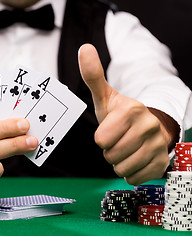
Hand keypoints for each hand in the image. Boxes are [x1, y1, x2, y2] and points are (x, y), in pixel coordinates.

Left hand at [78, 43, 169, 184]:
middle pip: (110, 155)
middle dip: (110, 150)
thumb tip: (84, 48)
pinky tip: (135, 158)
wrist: (151, 127)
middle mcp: (148, 127)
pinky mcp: (161, 164)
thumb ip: (93, 76)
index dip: (101, 137)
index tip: (109, 130)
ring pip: (121, 168)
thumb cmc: (122, 114)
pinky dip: (131, 171)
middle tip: (118, 139)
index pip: (101, 139)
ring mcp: (157, 146)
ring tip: (126, 148)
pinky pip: (134, 178)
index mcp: (131, 110)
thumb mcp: (106, 97)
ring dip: (119, 161)